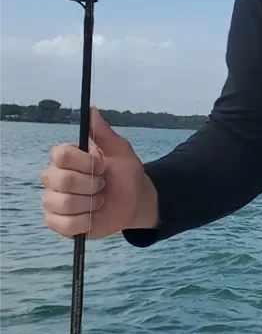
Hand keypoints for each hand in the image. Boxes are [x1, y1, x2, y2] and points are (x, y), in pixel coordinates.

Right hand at [41, 106, 157, 238]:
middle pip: (60, 180)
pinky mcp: (57, 222)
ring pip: (63, 203)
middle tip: (103, 185)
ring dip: (90, 203)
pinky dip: (85, 221)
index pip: (60, 155)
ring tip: (99, 201)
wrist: (135, 201)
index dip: (85, 162)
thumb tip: (91, 109)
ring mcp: (53, 201)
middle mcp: (53, 178)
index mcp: (65, 158)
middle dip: (91, 184)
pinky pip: (64, 224)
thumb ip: (104, 132)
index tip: (103, 166)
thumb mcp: (120, 151)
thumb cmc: (125, 173)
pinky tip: (93, 216)